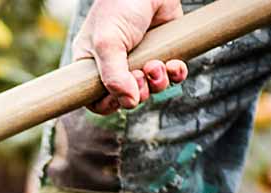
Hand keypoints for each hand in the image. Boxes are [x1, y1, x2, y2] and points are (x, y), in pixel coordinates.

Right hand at [72, 0, 188, 113]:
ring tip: (157, 64)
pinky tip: (174, 64)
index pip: (96, 100)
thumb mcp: (108, 44)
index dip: (108, 104)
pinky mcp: (164, 52)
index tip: (119, 99)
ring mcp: (141, 60)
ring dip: (158, 83)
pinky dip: (176, 74)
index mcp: (94, 65)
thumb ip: (114, 77)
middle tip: (141, 75)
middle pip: (128, 98)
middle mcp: (117, 66)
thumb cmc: (119, 8)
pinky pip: (172, 76)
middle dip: (138, 91)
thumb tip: (130, 103)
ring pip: (152, 89)